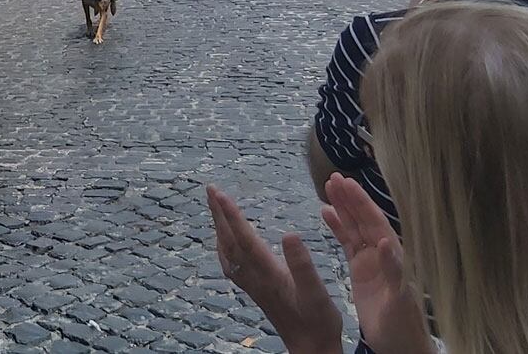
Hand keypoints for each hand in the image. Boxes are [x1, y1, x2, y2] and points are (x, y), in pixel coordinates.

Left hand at [205, 185, 342, 353]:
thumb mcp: (316, 292)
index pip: (244, 239)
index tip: (220, 194)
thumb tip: (289, 234)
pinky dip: (225, 245)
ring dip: (220, 227)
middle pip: (230, 242)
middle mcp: (254, 278)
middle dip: (220, 214)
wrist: (310, 348)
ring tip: (214, 207)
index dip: (232, 216)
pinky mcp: (255, 290)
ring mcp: (252, 285)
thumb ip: (302, 264)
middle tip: (210, 189)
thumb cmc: (317, 321)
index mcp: (268, 274)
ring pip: (227, 251)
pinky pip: (231, 262)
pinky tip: (226, 242)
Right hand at [320, 175, 436, 353]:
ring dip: (343, 208)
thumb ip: (394, 270)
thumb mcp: (399, 299)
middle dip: (350, 199)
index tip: (347, 184)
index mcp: (393, 257)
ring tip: (328, 188)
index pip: (375, 223)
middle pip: (364, 220)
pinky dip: (338, 227)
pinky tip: (326, 213)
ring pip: (355, 228)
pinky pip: (347, 243)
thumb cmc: (403, 326)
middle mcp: (382, 254)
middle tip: (333, 178)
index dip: (361, 203)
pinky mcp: (360, 271)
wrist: (400, 346)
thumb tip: (385, 242)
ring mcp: (371, 261)